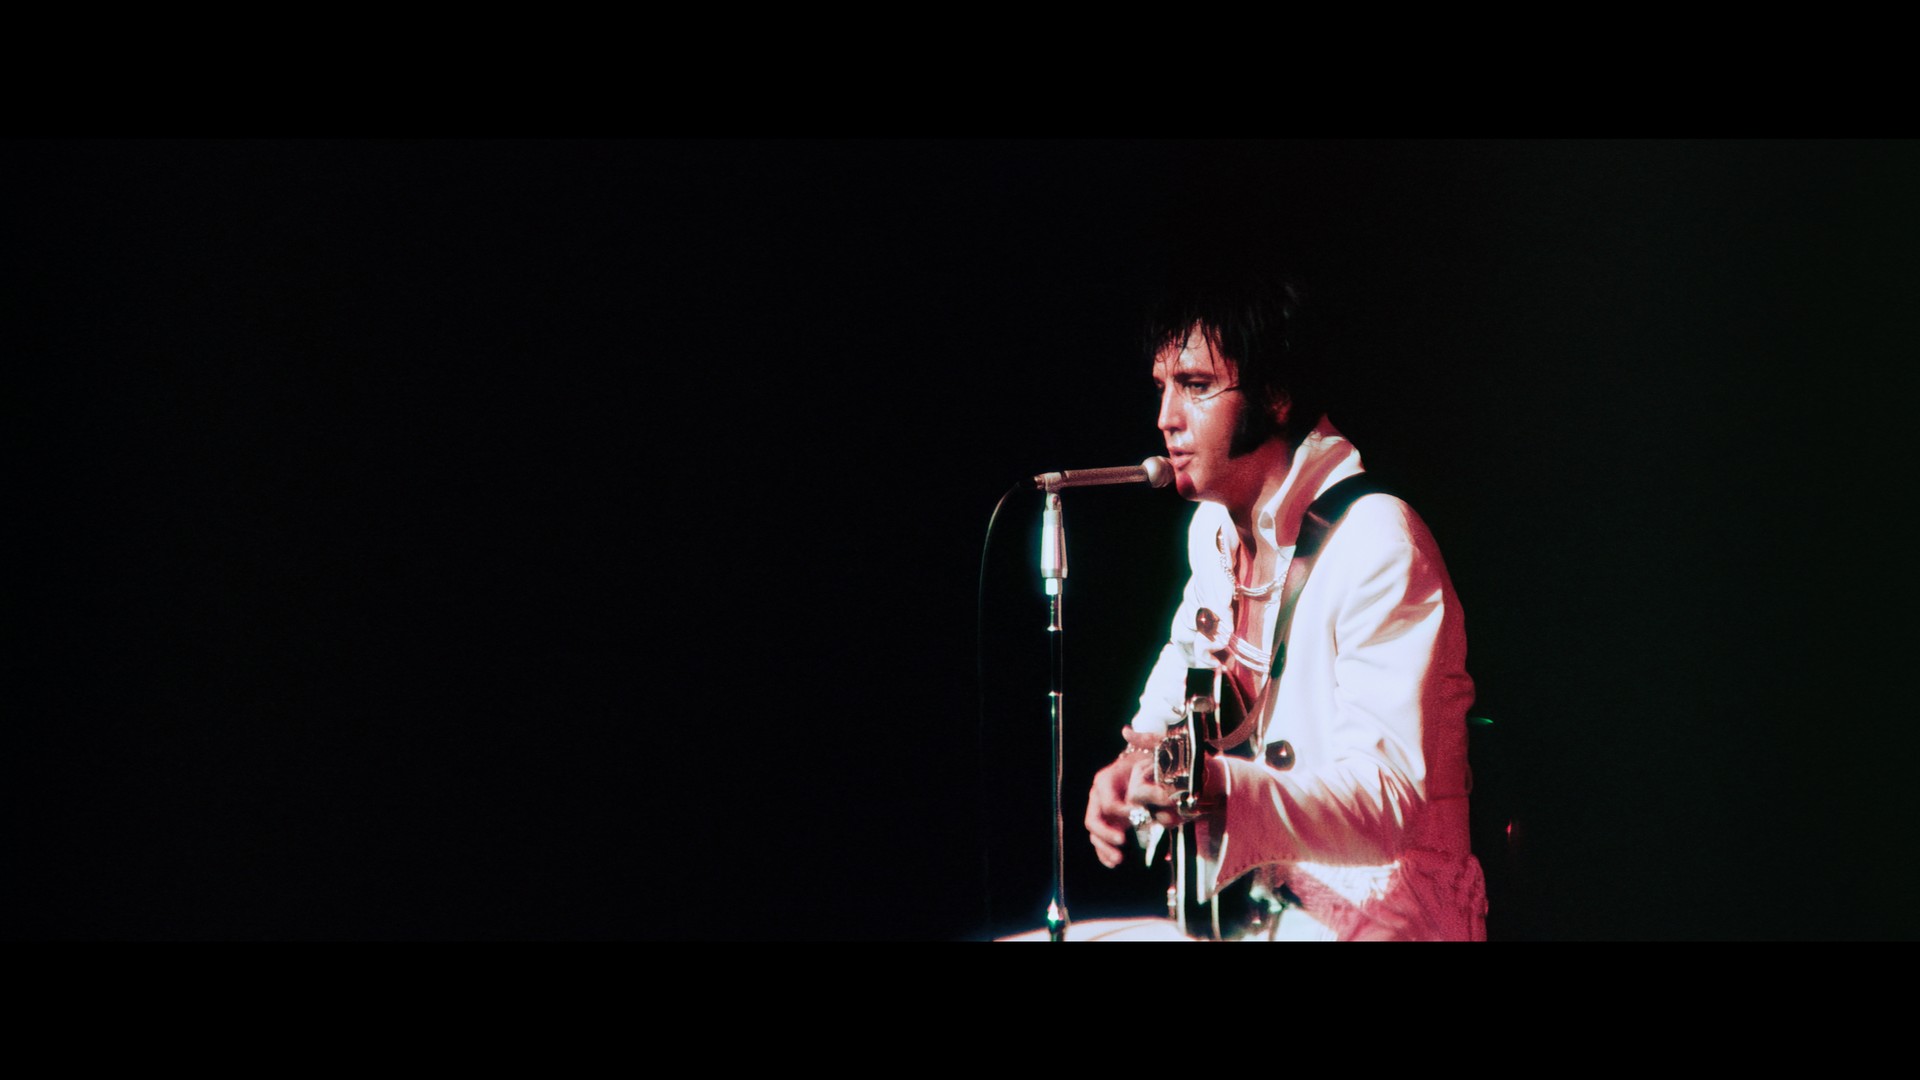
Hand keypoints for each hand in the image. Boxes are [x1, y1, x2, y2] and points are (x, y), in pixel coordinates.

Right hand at [1085, 727, 1178, 868]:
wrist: (1155, 775)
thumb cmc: (1153, 762)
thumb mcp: (1152, 749)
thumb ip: (1142, 740)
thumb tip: (1126, 730)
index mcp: (1106, 779)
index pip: (1106, 800)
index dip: (1119, 811)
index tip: (1137, 818)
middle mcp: (1099, 796)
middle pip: (1093, 818)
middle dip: (1106, 833)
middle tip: (1122, 841)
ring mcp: (1103, 813)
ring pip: (1095, 834)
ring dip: (1104, 848)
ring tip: (1119, 859)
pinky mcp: (1110, 826)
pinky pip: (1101, 842)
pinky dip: (1104, 854)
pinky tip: (1113, 862)